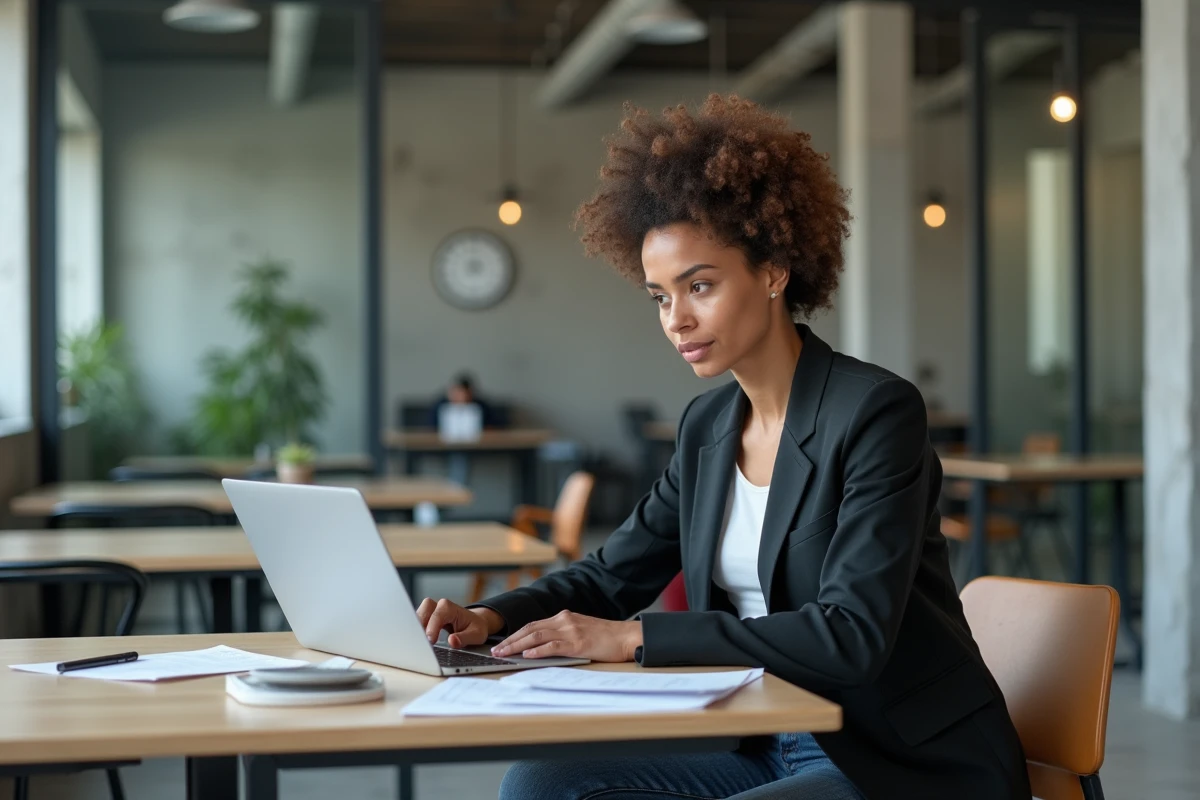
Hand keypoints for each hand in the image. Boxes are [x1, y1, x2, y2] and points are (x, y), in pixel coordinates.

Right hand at [416, 598, 503, 648]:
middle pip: (423, 611)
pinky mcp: (427, 618)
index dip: (432, 628)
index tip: (430, 641)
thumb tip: (452, 641)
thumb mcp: (476, 635)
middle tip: (421, 643)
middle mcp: (439, 606)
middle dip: (420, 627)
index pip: (437, 616)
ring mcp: (432, 611)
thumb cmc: (475, 628)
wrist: (475, 623)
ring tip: (418, 643)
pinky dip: (416, 631)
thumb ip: (464, 638)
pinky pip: (417, 622)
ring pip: (417, 616)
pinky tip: (418, 641)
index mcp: (450, 608)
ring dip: (416, 629)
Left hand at [491, 610, 642, 662]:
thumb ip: (563, 634)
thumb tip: (542, 647)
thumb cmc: (606, 637)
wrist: (626, 636)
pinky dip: (538, 650)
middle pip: (530, 629)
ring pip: (537, 636)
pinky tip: (527, 655)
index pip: (533, 624)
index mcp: (564, 617)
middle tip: (496, 650)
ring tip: (504, 654)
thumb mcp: (581, 630)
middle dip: (510, 640)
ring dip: (517, 646)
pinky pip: (553, 645)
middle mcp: (565, 620)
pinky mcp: (578, 643)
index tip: (502, 643)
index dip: (516, 634)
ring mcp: (571, 630)